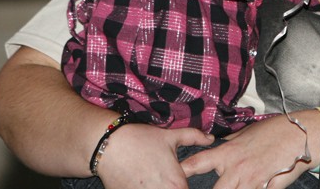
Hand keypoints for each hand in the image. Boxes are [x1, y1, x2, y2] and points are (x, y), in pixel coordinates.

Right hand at [97, 124, 213, 188]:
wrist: (109, 146)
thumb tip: (211, 138)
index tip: (181, 183)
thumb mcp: (172, 136)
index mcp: (176, 184)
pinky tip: (142, 183)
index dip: (186, 188)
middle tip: (166, 181)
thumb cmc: (142, 140)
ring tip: (155, 181)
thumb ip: (195, 137)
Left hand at [181, 113, 317, 188]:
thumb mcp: (247, 132)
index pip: (197, 163)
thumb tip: (220, 143)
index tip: (172, 178)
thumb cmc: (276, 130)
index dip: (182, 172)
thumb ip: (231, 142)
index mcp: (229, 152)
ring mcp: (251, 181)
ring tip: (234, 188)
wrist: (301, 135)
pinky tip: (255, 188)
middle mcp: (237, 169)